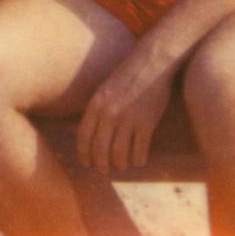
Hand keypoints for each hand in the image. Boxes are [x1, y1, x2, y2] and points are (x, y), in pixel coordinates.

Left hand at [76, 46, 176, 173]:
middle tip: (103, 170)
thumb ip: (95, 108)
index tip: (85, 162)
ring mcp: (128, 119)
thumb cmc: (127, 75)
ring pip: (119, 152)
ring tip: (122, 166)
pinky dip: (138, 158)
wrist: (151, 64)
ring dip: (120, 163)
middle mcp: (109, 113)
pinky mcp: (146, 122)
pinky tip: (139, 161)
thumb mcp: (104, 89)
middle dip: (100, 163)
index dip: (83, 152)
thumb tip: (85, 129)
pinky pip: (139, 148)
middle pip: (100, 148)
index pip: (83, 135)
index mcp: (96, 104)